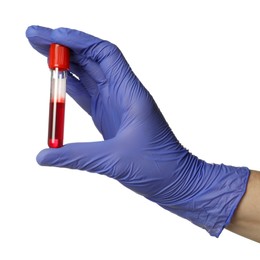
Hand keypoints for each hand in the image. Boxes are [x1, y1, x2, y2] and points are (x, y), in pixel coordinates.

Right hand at [26, 25, 249, 236]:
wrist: (177, 180)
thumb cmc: (159, 167)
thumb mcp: (116, 161)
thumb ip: (77, 157)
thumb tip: (43, 157)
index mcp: (131, 94)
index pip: (105, 54)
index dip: (79, 40)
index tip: (52, 35)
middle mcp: (124, 94)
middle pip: (92, 59)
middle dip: (64, 46)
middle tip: (34, 35)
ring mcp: (116, 105)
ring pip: (88, 74)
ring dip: (64, 62)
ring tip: (38, 49)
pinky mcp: (110, 119)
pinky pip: (87, 95)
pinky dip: (70, 85)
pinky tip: (54, 79)